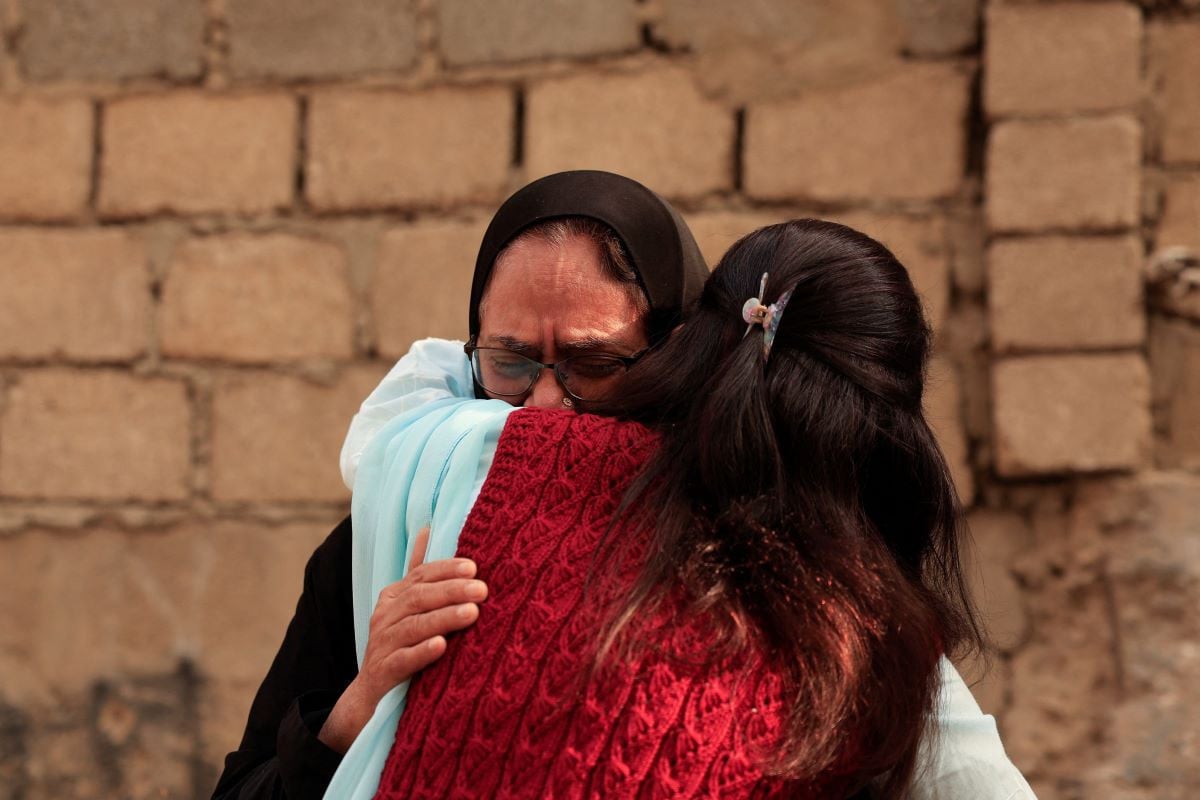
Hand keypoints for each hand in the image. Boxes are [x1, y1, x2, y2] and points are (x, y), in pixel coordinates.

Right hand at [318, 527, 486, 752]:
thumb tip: (428, 528)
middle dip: (452, 591)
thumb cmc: (399, 644)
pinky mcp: (383, 673)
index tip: (474, 567)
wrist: (369, 697)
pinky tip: (442, 646)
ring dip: (443, 618)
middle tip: (482, 589)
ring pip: (413, 627)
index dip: (446, 570)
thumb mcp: (407, 606)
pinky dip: (422, 652)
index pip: (420, 575)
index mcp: (393, 597)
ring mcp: (382, 645)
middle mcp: (385, 617)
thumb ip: (418, 571)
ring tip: (472, 613)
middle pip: (419, 598)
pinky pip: (402, 661)